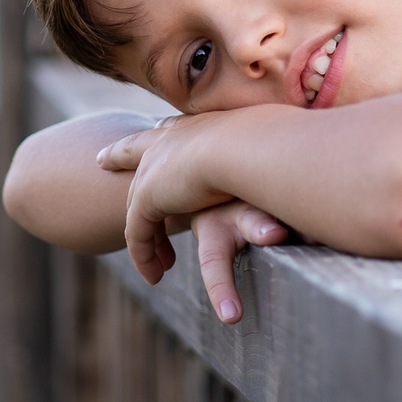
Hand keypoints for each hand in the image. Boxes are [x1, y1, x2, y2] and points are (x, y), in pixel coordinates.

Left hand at [96, 116, 278, 309]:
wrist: (249, 147)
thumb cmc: (271, 146)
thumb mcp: (266, 148)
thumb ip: (271, 155)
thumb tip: (297, 149)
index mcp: (194, 127)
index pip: (166, 129)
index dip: (157, 133)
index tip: (147, 131)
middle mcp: (166, 142)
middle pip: (134, 151)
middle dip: (119, 155)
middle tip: (103, 159)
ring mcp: (153, 169)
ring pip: (138, 205)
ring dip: (145, 235)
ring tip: (156, 261)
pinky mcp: (147, 198)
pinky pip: (138, 233)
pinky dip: (145, 255)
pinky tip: (155, 274)